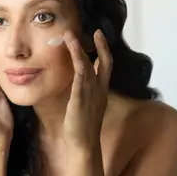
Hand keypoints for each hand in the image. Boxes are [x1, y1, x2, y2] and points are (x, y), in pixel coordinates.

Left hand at [62, 29, 112, 150]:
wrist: (84, 144)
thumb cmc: (83, 127)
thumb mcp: (87, 104)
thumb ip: (85, 91)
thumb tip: (78, 80)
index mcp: (101, 90)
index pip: (105, 66)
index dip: (103, 49)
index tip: (99, 35)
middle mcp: (99, 89)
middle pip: (104, 63)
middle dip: (101, 46)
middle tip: (95, 31)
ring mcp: (91, 94)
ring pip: (87, 67)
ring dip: (79, 49)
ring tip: (70, 36)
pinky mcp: (80, 99)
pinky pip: (80, 79)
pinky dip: (78, 65)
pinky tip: (73, 54)